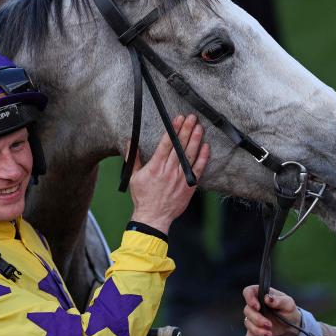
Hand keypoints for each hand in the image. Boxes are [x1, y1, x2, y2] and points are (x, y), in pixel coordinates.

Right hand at [128, 114, 209, 234]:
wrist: (154, 217)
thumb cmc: (143, 198)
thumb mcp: (134, 177)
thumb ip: (133, 159)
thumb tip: (129, 143)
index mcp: (155, 167)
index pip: (166, 144)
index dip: (173, 130)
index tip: (178, 119)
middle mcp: (169, 170)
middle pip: (179, 146)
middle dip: (186, 130)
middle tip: (191, 118)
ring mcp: (180, 178)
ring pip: (189, 155)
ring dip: (195, 139)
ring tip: (199, 127)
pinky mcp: (189, 185)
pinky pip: (198, 169)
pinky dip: (203, 157)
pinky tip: (205, 146)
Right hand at [242, 285, 301, 335]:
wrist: (292, 325)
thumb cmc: (288, 310)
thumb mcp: (288, 303)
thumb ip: (279, 300)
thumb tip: (268, 298)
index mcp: (260, 295)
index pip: (248, 292)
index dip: (249, 298)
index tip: (257, 306)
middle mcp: (254, 306)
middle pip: (247, 310)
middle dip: (257, 319)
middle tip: (269, 324)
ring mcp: (253, 319)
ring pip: (248, 324)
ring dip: (258, 331)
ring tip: (270, 334)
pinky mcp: (255, 331)